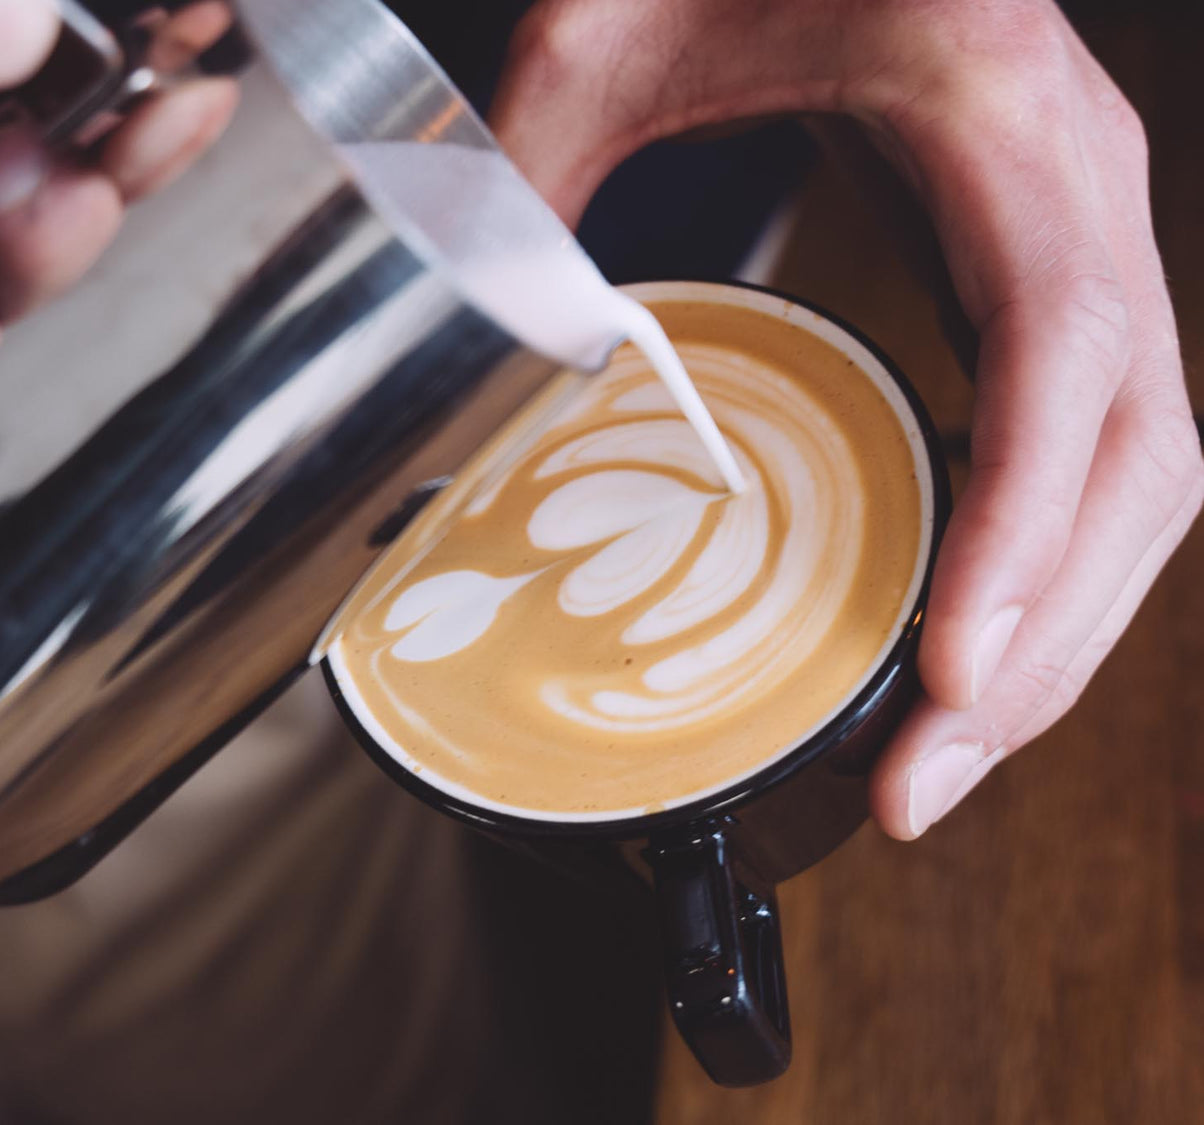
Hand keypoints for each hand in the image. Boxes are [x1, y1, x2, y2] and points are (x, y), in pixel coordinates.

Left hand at [491, 0, 1202, 836]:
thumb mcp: (606, 33)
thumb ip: (528, 179)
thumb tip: (476, 336)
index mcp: (994, 104)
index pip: (1062, 344)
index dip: (1022, 529)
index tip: (948, 672)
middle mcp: (1082, 183)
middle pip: (1136, 459)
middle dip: (1042, 648)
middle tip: (919, 787)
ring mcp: (1085, 235)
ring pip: (1143, 478)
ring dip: (1056, 638)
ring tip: (938, 760)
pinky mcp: (1052, 278)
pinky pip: (1095, 451)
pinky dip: (1044, 569)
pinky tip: (961, 649)